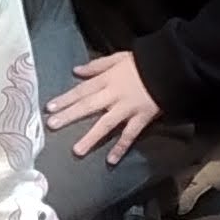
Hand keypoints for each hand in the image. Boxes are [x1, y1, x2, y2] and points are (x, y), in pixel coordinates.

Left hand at [44, 50, 164, 165]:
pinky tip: (110, 161)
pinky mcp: (141, 118)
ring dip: (91, 138)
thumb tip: (76, 70)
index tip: (49, 108)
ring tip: (76, 151)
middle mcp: (113, 95)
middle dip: (69, 116)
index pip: (82, 90)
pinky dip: (120, 148)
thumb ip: (96, 65)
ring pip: (106, 124)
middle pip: (88, 106)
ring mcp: (127, 108)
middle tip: (52, 126)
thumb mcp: (118, 57)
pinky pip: (129, 135)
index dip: (65, 99)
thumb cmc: (143, 61)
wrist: (170, 67)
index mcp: (107, 79)